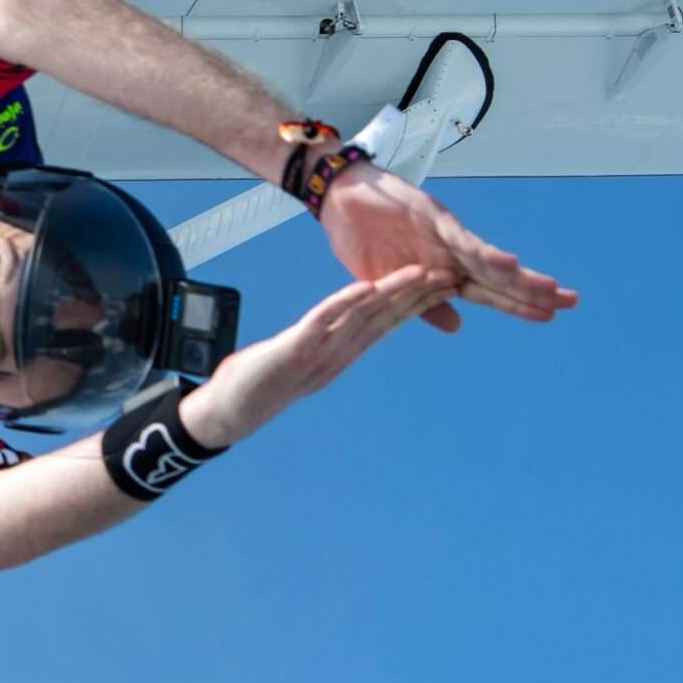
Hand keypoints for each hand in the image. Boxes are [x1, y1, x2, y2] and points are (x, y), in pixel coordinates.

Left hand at [180, 266, 457, 448]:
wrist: (233, 410)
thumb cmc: (264, 379)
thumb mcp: (305, 358)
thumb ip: (326, 342)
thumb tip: (342, 327)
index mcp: (343, 351)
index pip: (386, 321)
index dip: (415, 301)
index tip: (442, 282)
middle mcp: (338, 352)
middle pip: (384, 317)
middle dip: (416, 294)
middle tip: (450, 273)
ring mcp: (319, 352)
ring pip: (363, 316)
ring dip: (392, 293)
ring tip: (419, 274)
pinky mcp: (294, 349)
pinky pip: (323, 322)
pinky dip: (344, 303)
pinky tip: (365, 287)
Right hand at [319, 135, 577, 330]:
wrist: (335, 200)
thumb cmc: (358, 238)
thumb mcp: (386, 284)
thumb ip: (423, 305)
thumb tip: (457, 328)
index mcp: (440, 271)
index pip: (488, 292)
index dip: (517, 304)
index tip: (550, 315)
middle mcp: (450, 254)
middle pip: (498, 277)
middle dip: (533, 290)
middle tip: (573, 301)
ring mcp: (442, 236)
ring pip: (487, 261)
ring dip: (518, 276)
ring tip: (550, 289)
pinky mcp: (431, 219)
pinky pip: (461, 240)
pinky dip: (483, 253)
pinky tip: (508, 264)